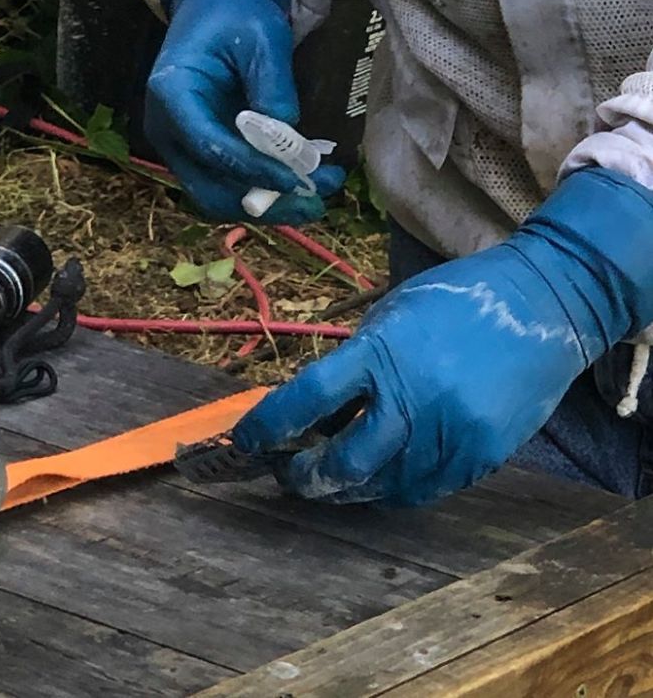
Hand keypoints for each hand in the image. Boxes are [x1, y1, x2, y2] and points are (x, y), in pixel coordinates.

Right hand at [145, 0, 344, 222]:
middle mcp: (166, 129)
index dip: (252, 169)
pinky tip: (301, 186)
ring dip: (267, 206)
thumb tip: (290, 138)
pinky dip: (262, 193)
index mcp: (171, 93)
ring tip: (317, 199)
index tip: (296, 179)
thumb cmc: (236, 13)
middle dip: (264, 202)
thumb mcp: (262, 36)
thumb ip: (273, 85)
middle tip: (316, 203)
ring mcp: (180, 147)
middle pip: (209, 188)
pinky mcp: (199, 155)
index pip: (208, 145)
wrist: (218, 4)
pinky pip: (227, 187)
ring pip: (218, 198)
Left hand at [233, 168, 652, 504]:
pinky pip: (424, 490)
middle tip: (288, 471)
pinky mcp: (482, 456)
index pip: (309, 398)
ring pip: (382, 487)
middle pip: (344, 464)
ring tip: (331, 476)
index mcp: (384, 352)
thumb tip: (313, 410)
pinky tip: (380, 475)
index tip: (246, 441)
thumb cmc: (457, 300)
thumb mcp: (392, 314)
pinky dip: (392, 488)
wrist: (543, 303)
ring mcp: (452, 433)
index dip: (268, 426)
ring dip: (348, 487)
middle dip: (305, 476)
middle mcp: (415, 399)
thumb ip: (355, 363)